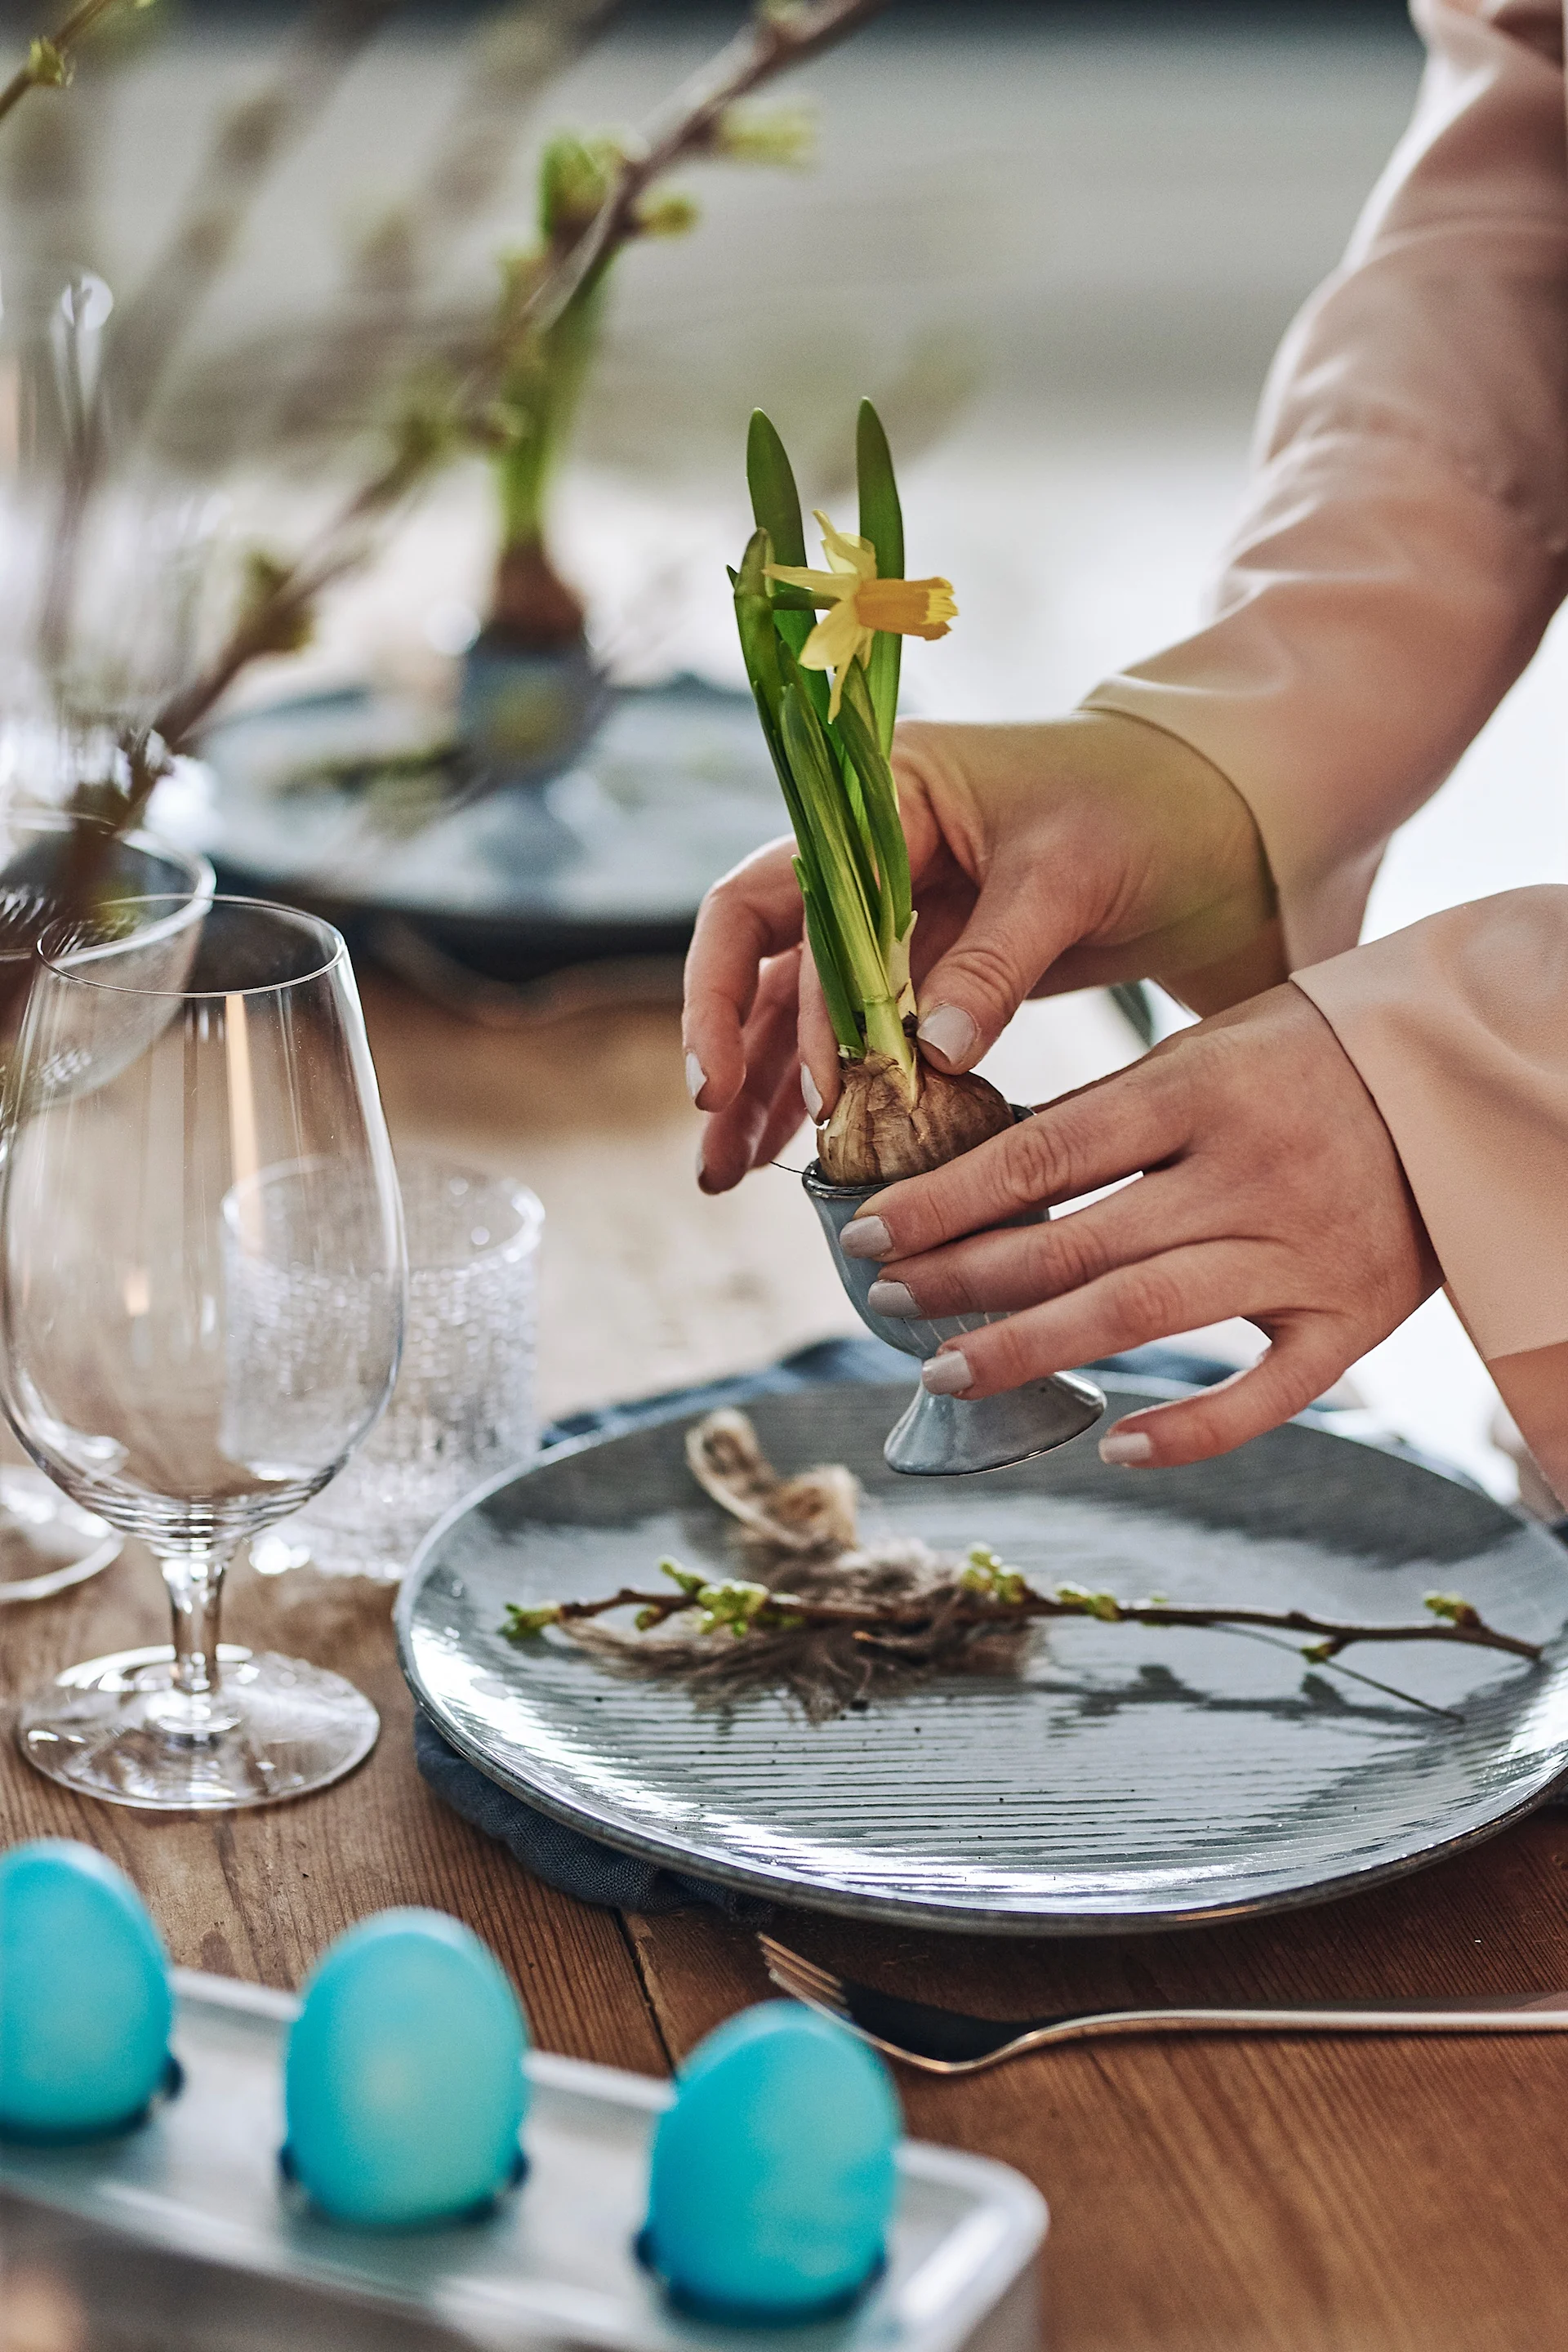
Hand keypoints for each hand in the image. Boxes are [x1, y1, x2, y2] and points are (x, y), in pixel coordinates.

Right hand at [683, 709, 1280, 1191]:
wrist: (1229, 812)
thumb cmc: (1151, 805)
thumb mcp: (1070, 877)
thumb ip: (994, 963)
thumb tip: (926, 1057)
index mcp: (882, 796)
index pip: (768, 896)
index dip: (731, 990)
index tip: (725, 1080)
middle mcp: (870, 850)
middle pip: (765, 957)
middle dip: (735, 1053)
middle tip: (716, 1147)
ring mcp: (900, 911)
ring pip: (802, 1005)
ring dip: (769, 1086)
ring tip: (726, 1176)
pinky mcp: (938, 964)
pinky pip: (868, 1031)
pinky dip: (842, 1088)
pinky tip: (805, 1151)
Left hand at [839, 983, 1439, 1465]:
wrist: (1465, 1073)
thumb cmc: (1308, 1055)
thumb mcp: (1206, 1046)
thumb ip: (1109, 1112)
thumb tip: (979, 1178)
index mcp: (1199, 1088)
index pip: (1042, 1155)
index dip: (945, 1202)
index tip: (867, 1233)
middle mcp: (1246, 1173)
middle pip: (1078, 1245)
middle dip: (965, 1281)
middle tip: (889, 1305)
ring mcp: (1302, 1251)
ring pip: (1143, 1317)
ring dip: (1031, 1350)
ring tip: (945, 1371)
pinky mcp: (1355, 1317)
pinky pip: (1267, 1394)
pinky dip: (1189, 1428)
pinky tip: (1111, 1444)